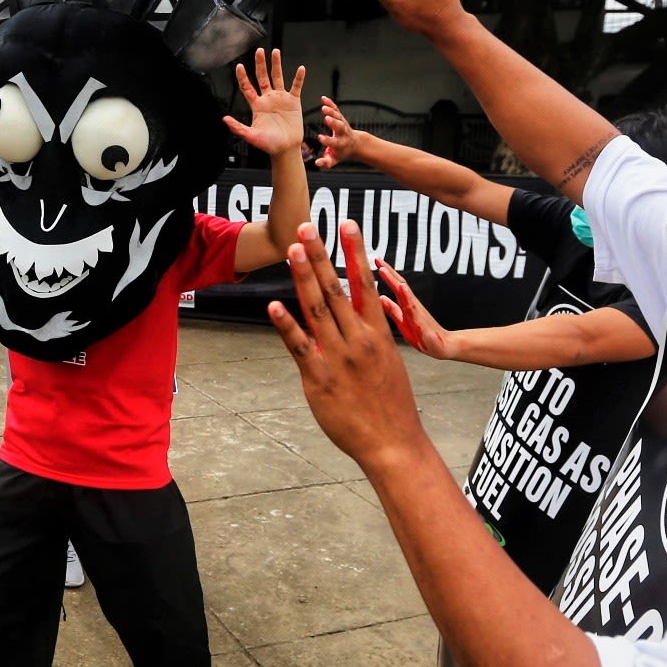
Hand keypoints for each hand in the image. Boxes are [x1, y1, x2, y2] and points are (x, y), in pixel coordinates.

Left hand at [224, 48, 306, 155]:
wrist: (285, 149)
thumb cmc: (268, 145)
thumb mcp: (251, 136)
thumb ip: (238, 127)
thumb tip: (224, 119)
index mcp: (257, 105)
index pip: (247, 87)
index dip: (242, 76)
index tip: (239, 65)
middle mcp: (268, 99)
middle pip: (262, 77)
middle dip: (260, 64)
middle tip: (259, 51)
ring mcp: (280, 99)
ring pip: (278, 78)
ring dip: (276, 65)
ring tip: (275, 52)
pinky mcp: (293, 102)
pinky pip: (296, 87)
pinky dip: (298, 78)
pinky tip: (301, 69)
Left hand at [267, 221, 427, 471]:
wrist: (392, 442)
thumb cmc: (390, 404)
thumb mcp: (389, 361)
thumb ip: (371, 335)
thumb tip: (362, 313)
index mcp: (378, 333)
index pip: (365, 283)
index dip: (355, 252)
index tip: (347, 224)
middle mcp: (358, 339)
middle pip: (336, 288)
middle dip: (321, 255)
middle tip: (307, 226)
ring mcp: (338, 357)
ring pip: (318, 309)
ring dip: (303, 277)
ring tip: (292, 250)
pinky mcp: (319, 378)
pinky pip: (300, 346)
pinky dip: (286, 325)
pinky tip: (274, 305)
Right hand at [314, 97, 360, 169]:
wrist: (354, 144)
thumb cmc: (341, 153)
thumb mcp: (334, 160)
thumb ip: (326, 162)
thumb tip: (317, 163)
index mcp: (340, 144)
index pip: (334, 142)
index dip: (327, 140)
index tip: (320, 138)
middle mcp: (343, 133)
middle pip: (339, 127)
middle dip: (333, 122)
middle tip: (326, 118)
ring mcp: (342, 124)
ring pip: (338, 116)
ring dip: (331, 111)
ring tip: (324, 107)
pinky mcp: (340, 117)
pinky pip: (336, 109)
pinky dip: (330, 103)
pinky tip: (323, 98)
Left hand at [375, 262, 445, 356]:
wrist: (441, 346)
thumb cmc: (422, 335)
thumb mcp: (402, 321)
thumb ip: (392, 310)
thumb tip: (380, 298)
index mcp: (406, 304)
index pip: (395, 284)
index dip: (386, 273)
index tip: (376, 260)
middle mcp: (412, 304)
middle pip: (399, 283)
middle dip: (388, 271)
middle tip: (377, 259)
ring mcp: (416, 311)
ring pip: (404, 293)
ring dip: (394, 280)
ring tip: (384, 270)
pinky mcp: (420, 321)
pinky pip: (412, 308)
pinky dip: (406, 297)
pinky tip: (402, 288)